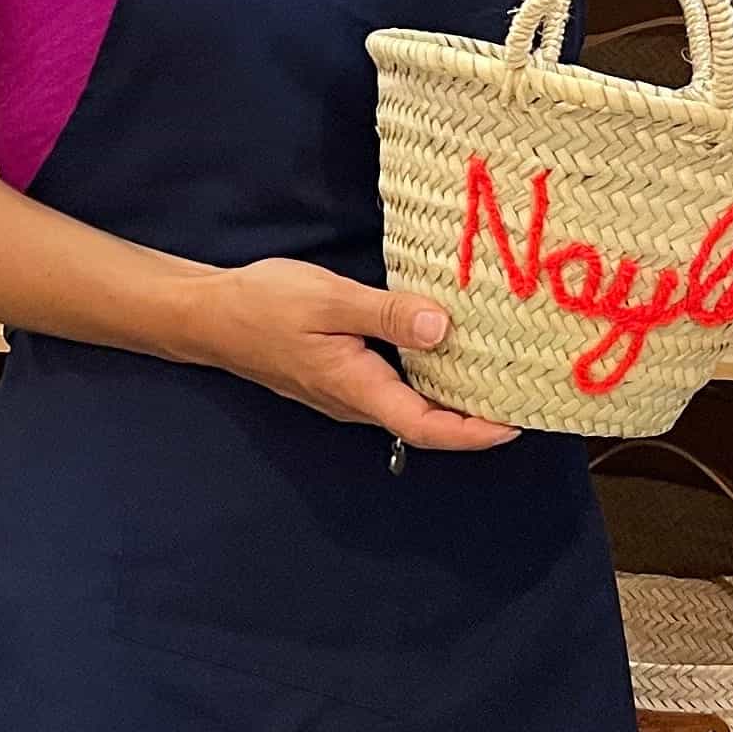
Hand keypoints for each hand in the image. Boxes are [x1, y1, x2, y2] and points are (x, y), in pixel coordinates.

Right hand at [198, 257, 519, 452]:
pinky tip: (446, 350)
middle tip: (523, 396)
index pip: (426, 427)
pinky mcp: (342, 375)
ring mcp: (348, 392)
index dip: (474, 433)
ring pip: (411, 407)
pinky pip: (395, 388)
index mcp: (358, 388)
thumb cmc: (264, 305)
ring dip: (454, 399)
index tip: (515, 425)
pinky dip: (428, 378)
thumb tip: (442, 328)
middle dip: (475, 419)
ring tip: (498, 375)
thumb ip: (385, 313)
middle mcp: (357, 400)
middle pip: (426, 424)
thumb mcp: (328, 299)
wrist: (209, 316)